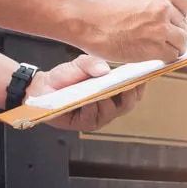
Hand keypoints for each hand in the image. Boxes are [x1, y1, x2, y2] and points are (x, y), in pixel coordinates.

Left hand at [27, 55, 144, 131]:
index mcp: (114, 90)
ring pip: (113, 111)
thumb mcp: (79, 64)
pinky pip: (94, 117)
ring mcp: (99, 116)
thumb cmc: (65, 77)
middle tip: (127, 83)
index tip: (143, 74)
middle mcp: (110, 105)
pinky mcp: (85, 124)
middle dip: (129, 93)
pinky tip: (90, 100)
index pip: (135, 90)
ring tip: (105, 91)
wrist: (43, 87)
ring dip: (110, 100)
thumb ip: (91, 63)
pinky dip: (93, 108)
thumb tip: (105, 69)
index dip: (141, 83)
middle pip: (129, 103)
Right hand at [77, 0, 186, 62]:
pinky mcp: (154, 46)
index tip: (172, 23)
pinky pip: (171, 56)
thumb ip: (154, 2)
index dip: (179, 17)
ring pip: (182, 43)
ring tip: (156, 49)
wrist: (83, 16)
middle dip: (175, 34)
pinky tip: (150, 55)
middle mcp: (164, 5)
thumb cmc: (101, 6)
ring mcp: (161, 26)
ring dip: (172, 48)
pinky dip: (163, 58)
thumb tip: (169, 17)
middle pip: (186, 26)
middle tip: (160, 39)